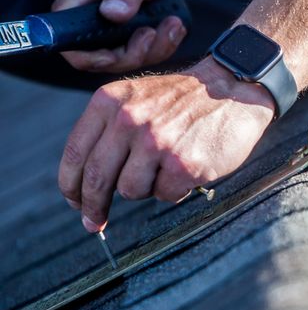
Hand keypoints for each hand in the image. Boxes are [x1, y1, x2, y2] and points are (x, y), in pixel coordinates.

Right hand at [52, 0, 183, 72]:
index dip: (91, 58)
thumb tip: (112, 14)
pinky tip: (175, 28)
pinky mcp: (124, 33)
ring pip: (124, 59)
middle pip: (99, 59)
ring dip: (153, 50)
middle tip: (156, 32)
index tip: (119, 53)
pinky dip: (161, 46)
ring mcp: (106, 27)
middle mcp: (87, 17)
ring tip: (173, 24)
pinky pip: (140, 52)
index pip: (68, 42)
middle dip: (133, 55)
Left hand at [58, 59, 275, 231]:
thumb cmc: (187, 99)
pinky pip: (165, 196)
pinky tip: (187, 168)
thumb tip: (89, 180)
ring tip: (167, 167)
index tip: (76, 202)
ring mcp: (156, 143)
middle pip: (96, 179)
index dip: (71, 186)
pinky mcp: (183, 164)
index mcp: (110, 102)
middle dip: (93, 207)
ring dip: (147, 187)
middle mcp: (129, 120)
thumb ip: (110, 129)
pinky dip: (175, 189)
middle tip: (94, 222)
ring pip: (131, 191)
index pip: (75, 153)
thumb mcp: (138, 97)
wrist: (235, 88)